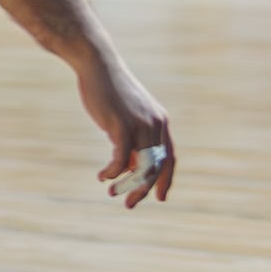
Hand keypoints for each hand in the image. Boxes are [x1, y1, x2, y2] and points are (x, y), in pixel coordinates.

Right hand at [77, 57, 175, 205]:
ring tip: (113, 192)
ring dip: (128, 185)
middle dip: (143, 189)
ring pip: (142, 167)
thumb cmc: (111, 93)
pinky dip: (112, 172)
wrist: (99, 67)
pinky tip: (102, 176)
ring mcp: (141, 125)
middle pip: (157, 167)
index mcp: (161, 122)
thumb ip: (134, 140)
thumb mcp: (127, 118)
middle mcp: (156, 125)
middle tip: (128, 204)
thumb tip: (132, 168)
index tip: (160, 198)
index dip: (166, 180)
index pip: (170, 158)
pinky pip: (121, 159)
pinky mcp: (122, 126)